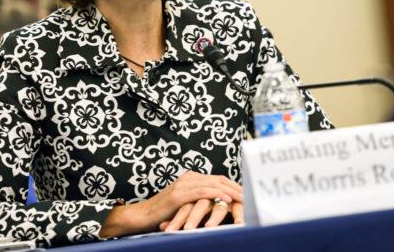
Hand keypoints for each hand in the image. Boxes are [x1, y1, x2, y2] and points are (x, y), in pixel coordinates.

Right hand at [100, 171, 241, 237]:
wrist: (141, 216)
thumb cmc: (164, 215)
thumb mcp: (186, 206)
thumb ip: (200, 202)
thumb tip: (220, 208)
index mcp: (191, 178)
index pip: (219, 179)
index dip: (234, 185)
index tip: (249, 193)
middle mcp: (189, 178)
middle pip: (219, 179)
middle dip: (237, 187)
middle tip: (252, 194)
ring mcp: (183, 184)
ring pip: (213, 184)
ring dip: (231, 190)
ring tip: (245, 197)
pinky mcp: (179, 195)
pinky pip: (202, 192)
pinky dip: (216, 194)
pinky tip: (226, 198)